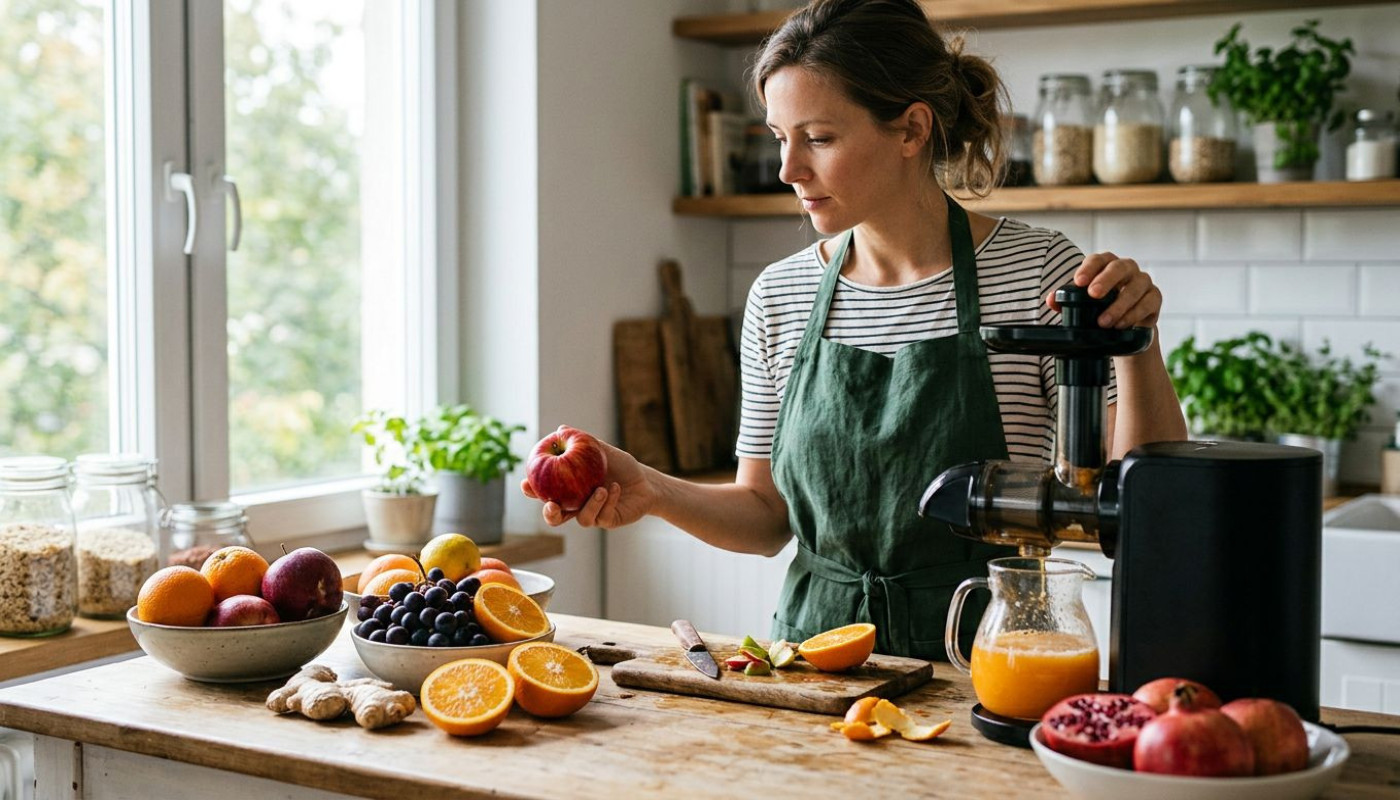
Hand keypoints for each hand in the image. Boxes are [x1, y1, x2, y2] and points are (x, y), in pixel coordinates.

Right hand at [520, 434, 656, 528]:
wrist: (646, 482)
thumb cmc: (622, 466)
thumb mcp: (602, 451)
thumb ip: (582, 442)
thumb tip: (560, 428)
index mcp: (569, 489)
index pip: (545, 491)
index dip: (532, 491)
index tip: (526, 484)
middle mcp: (577, 505)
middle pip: (555, 516)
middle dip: (549, 513)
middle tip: (551, 505)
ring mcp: (592, 515)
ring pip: (582, 520)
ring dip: (590, 504)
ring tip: (601, 489)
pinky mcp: (608, 521)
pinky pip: (603, 516)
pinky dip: (609, 501)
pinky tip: (615, 488)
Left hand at [1047, 252, 1161, 328]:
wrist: (1127, 328)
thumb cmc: (1101, 309)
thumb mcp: (1082, 305)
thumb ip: (1066, 301)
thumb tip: (1051, 300)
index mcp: (1106, 265)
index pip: (1097, 260)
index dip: (1088, 269)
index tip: (1078, 282)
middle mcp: (1126, 269)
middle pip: (1119, 267)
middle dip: (1105, 280)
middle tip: (1093, 295)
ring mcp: (1143, 282)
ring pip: (1135, 287)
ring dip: (1119, 305)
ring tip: (1103, 322)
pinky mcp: (1155, 298)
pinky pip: (1148, 303)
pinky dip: (1134, 315)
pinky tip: (1121, 325)